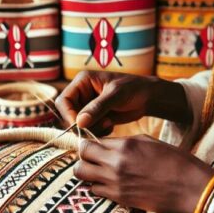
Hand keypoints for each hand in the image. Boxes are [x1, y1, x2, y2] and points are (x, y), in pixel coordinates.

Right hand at [55, 71, 190, 135]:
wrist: (148, 97)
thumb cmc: (134, 89)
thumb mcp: (116, 95)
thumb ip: (97, 108)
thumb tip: (79, 122)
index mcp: (82, 81)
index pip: (64, 100)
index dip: (68, 115)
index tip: (80, 126)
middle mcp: (81, 93)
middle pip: (68, 114)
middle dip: (82, 124)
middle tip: (99, 126)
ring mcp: (87, 106)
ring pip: (78, 124)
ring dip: (91, 128)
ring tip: (108, 124)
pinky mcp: (94, 116)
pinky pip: (88, 128)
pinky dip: (97, 131)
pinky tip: (110, 125)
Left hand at [73, 135, 213, 212]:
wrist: (191, 188)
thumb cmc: (174, 161)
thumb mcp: (148, 142)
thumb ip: (123, 142)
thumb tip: (105, 144)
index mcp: (124, 145)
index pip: (91, 142)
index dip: (89, 143)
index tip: (91, 146)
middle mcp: (115, 162)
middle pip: (81, 157)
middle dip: (83, 156)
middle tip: (91, 158)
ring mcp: (115, 182)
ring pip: (82, 175)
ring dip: (86, 172)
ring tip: (96, 172)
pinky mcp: (119, 198)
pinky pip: (94, 191)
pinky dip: (96, 187)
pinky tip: (107, 184)